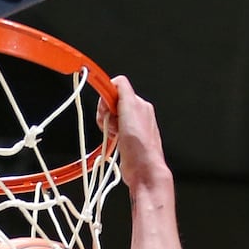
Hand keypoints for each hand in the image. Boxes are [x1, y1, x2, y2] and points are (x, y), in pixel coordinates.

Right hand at [97, 76, 172, 193]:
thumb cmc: (139, 143)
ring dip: (106, 124)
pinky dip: (108, 133)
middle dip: (106, 113)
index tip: (105, 108)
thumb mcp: (130, 107)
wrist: (143, 169)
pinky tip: (114, 139)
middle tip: (111, 123)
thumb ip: (123, 89)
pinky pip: (111, 129)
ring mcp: (131, 127)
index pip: (117, 89)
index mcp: (140, 103)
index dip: (107, 98)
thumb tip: (114, 80)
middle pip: (111, 103)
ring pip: (110, 117)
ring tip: (114, 133)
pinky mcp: (126, 139)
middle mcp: (137, 113)